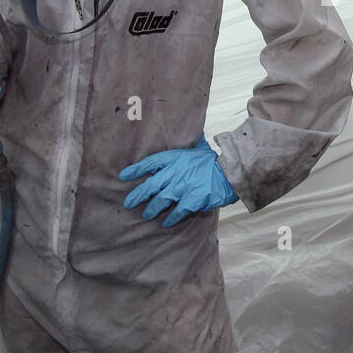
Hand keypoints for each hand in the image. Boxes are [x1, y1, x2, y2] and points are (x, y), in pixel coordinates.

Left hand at [119, 137, 238, 227]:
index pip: (150, 163)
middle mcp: (175, 173)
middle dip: (137, 195)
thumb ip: (187, 146)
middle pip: (150, 185)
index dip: (135, 170)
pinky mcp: (191, 200)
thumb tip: (188, 129)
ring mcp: (182, 187)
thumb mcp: (197, 148)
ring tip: (146, 214)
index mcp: (175, 158)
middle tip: (129, 203)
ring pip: (160, 201)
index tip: (123, 176)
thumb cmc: (213, 160)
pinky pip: (177, 212)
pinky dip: (171, 218)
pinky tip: (166, 223)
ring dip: (152, 209)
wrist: (229, 171)